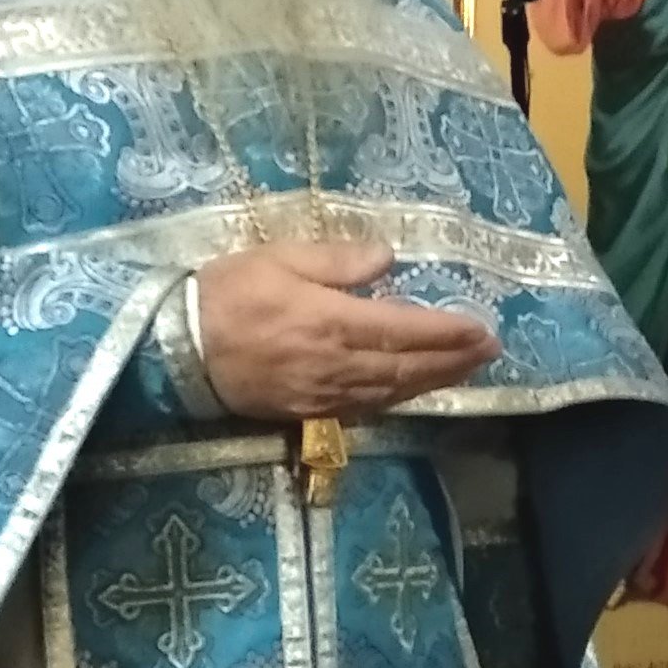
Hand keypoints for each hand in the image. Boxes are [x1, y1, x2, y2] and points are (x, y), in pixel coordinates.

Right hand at [193, 240, 499, 422]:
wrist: (176, 348)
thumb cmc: (226, 293)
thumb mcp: (280, 257)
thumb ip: (338, 260)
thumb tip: (388, 260)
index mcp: (333, 321)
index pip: (406, 329)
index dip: (449, 332)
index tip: (483, 329)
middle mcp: (337, 364)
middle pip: (409, 368)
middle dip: (454, 360)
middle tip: (490, 352)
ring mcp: (324, 394)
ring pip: (392, 392)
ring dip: (433, 382)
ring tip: (464, 370)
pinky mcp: (307, 411)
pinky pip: (365, 406)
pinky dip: (397, 397)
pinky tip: (412, 390)